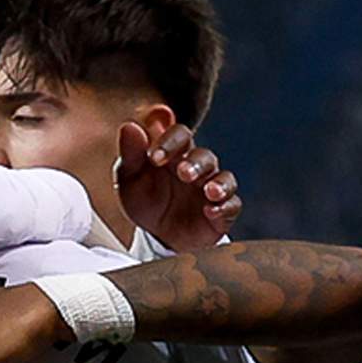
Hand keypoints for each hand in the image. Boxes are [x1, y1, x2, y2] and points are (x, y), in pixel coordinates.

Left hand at [117, 122, 240, 251]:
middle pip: (204, 156)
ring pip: (223, 178)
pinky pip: (231, 205)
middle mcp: (197, 167)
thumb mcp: (130, 180)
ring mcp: (211, 189)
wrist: (157, 236)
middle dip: (194, 163)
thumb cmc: (146, 200)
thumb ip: (130, 154)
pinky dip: (224, 207)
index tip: (154, 157)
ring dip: (218, 183)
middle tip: (183, 173)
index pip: (180, 135)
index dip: (169, 141)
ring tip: (209, 191)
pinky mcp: (222, 212)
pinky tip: (211, 211)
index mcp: (176, 153)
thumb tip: (129, 126)